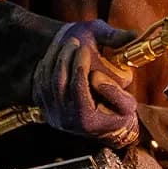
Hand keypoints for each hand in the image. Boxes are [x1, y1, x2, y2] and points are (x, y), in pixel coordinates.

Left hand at [32, 20, 138, 146]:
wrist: (105, 127)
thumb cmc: (118, 114)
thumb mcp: (128, 106)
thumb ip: (116, 92)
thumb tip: (96, 76)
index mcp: (85, 119)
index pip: (78, 87)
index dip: (79, 65)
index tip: (84, 47)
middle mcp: (65, 119)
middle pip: (58, 83)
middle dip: (64, 58)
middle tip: (73, 41)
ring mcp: (52, 114)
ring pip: (46, 81)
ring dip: (54, 59)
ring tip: (66, 44)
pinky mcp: (44, 108)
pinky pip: (39, 83)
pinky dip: (45, 66)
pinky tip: (56, 54)